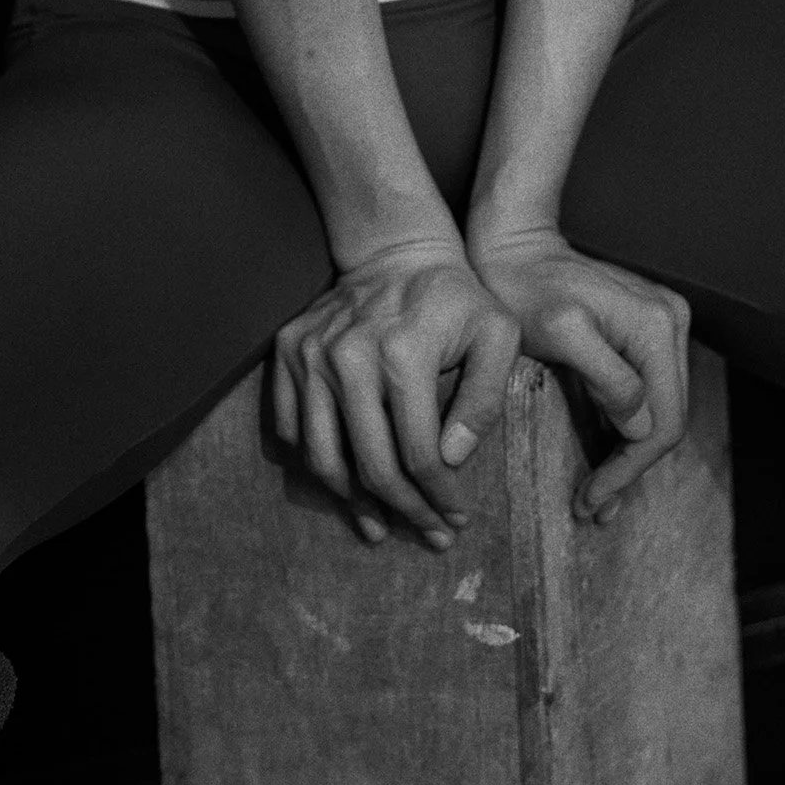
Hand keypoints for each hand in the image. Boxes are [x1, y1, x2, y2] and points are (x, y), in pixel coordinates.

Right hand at [271, 239, 520, 548]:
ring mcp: (310, 355)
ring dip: (353, 504)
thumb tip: (452, 459)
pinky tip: (343, 484)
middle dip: (404, 512)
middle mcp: (347, 358)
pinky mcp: (287, 351)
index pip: (419, 454)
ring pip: (323, 458)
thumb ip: (484, 401)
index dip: (440, 497)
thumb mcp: (497, 335)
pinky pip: (290, 429)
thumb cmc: (455, 298)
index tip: (457, 517)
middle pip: (371, 466)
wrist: (395, 250)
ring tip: (379, 528)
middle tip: (428, 534)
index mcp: (402, 355)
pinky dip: (314, 465)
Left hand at [467, 223, 691, 522]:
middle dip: (631, 468)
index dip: (630, 468)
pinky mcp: (642, 328)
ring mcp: (661, 323)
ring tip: (598, 496)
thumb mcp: (559, 332)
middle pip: (666, 418)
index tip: (592, 499)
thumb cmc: (523, 286)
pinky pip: (645, 389)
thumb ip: (607, 377)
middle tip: (594, 508)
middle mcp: (671, 322)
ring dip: (630, 454)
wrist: (510, 241)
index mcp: (657, 327)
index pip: (663, 421)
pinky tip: (606, 456)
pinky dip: (626, 426)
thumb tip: (641, 426)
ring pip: (658, 408)